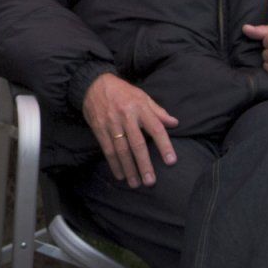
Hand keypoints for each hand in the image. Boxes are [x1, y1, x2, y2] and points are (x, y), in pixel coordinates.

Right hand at [81, 73, 178, 187]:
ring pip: (121, 150)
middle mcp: (126, 116)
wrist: (93, 84)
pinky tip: (119, 175)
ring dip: (129, 168)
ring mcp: (111, 123)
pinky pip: (107, 149)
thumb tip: (174, 123)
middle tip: (150, 181)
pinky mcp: (99, 129)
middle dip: (144, 164)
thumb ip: (158, 111)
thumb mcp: (142, 96)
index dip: (164, 145)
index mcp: (140, 107)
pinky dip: (114, 164)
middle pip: (137, 144)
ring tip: (135, 183)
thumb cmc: (122, 91)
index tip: (171, 161)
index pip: (156, 128)